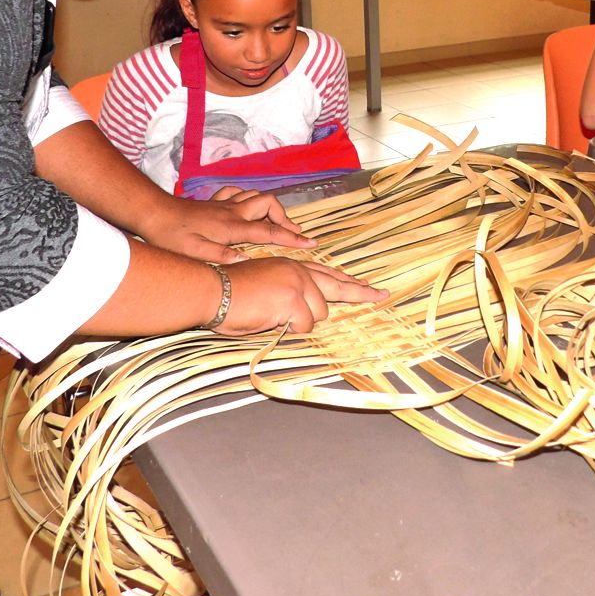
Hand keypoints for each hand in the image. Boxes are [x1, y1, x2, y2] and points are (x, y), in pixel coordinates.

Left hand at [138, 190, 316, 263]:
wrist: (154, 213)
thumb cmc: (173, 236)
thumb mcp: (196, 252)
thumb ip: (223, 256)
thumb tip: (248, 260)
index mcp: (233, 227)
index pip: (270, 232)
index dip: (292, 239)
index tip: (311, 243)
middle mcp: (233, 212)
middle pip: (269, 205)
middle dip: (285, 218)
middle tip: (292, 233)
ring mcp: (224, 204)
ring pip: (256, 197)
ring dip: (270, 208)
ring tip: (276, 222)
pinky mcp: (214, 202)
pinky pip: (238, 193)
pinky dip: (249, 199)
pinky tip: (248, 207)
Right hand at [214, 258, 386, 335]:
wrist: (212, 291)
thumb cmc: (230, 294)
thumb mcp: (265, 289)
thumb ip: (288, 296)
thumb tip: (306, 316)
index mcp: (291, 266)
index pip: (328, 274)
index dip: (349, 282)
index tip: (369, 287)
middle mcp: (299, 271)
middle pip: (337, 288)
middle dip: (361, 293)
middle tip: (382, 295)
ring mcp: (297, 284)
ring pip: (318, 315)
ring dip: (298, 323)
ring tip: (271, 316)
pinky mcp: (293, 299)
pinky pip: (303, 325)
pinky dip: (288, 329)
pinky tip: (268, 320)